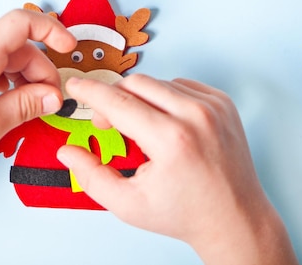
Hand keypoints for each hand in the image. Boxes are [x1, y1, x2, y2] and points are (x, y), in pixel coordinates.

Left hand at [0, 9, 75, 182]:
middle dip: (41, 73)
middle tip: (49, 105)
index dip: (51, 30)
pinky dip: (6, 82)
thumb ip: (26, 106)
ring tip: (28, 110)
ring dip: (24, 80)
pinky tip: (6, 105)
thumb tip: (54, 95)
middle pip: (18, 48)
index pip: (21, 23)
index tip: (70, 48)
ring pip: (5, 58)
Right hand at [57, 74, 297, 264]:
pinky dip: (165, 99)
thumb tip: (68, 151)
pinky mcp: (222, 103)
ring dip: (141, 100)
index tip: (76, 85)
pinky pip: (181, 85)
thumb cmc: (185, 213)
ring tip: (143, 132)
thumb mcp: (128, 204)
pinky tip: (165, 124)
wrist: (233, 217)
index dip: (90, 92)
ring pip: (158, 83)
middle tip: (109, 125)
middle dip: (114, 99)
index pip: (118, 102)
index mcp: (171, 140)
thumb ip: (91, 176)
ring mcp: (213, 106)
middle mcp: (196, 116)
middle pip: (136, 84)